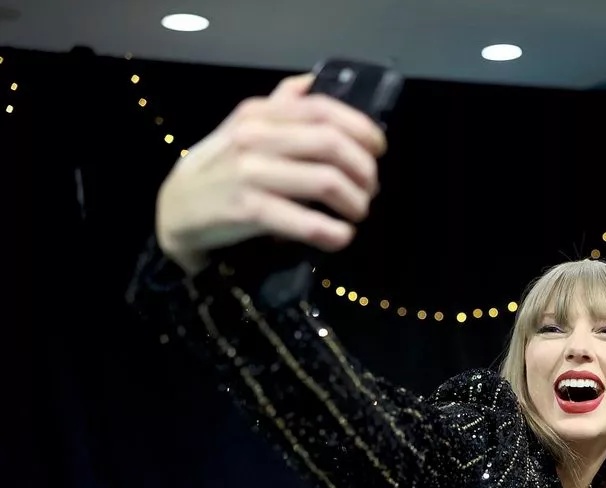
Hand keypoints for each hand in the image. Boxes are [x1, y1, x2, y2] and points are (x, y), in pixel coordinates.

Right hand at [155, 73, 387, 275]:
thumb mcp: (246, 127)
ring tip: (357, 213)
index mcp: (260, 113)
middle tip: (370, 188)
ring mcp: (250, 174)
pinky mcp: (248, 211)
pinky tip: (340, 237)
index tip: (378, 149)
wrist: (176, 208)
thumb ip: (280, 105)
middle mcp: (255, 137)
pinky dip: (334, 233)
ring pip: (326, 181)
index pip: (323, 109)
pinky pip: (306, 222)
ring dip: (355, 202)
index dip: (362, 129)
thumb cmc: (223, 168)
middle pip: (331, 144)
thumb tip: (311, 81)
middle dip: (364, 170)